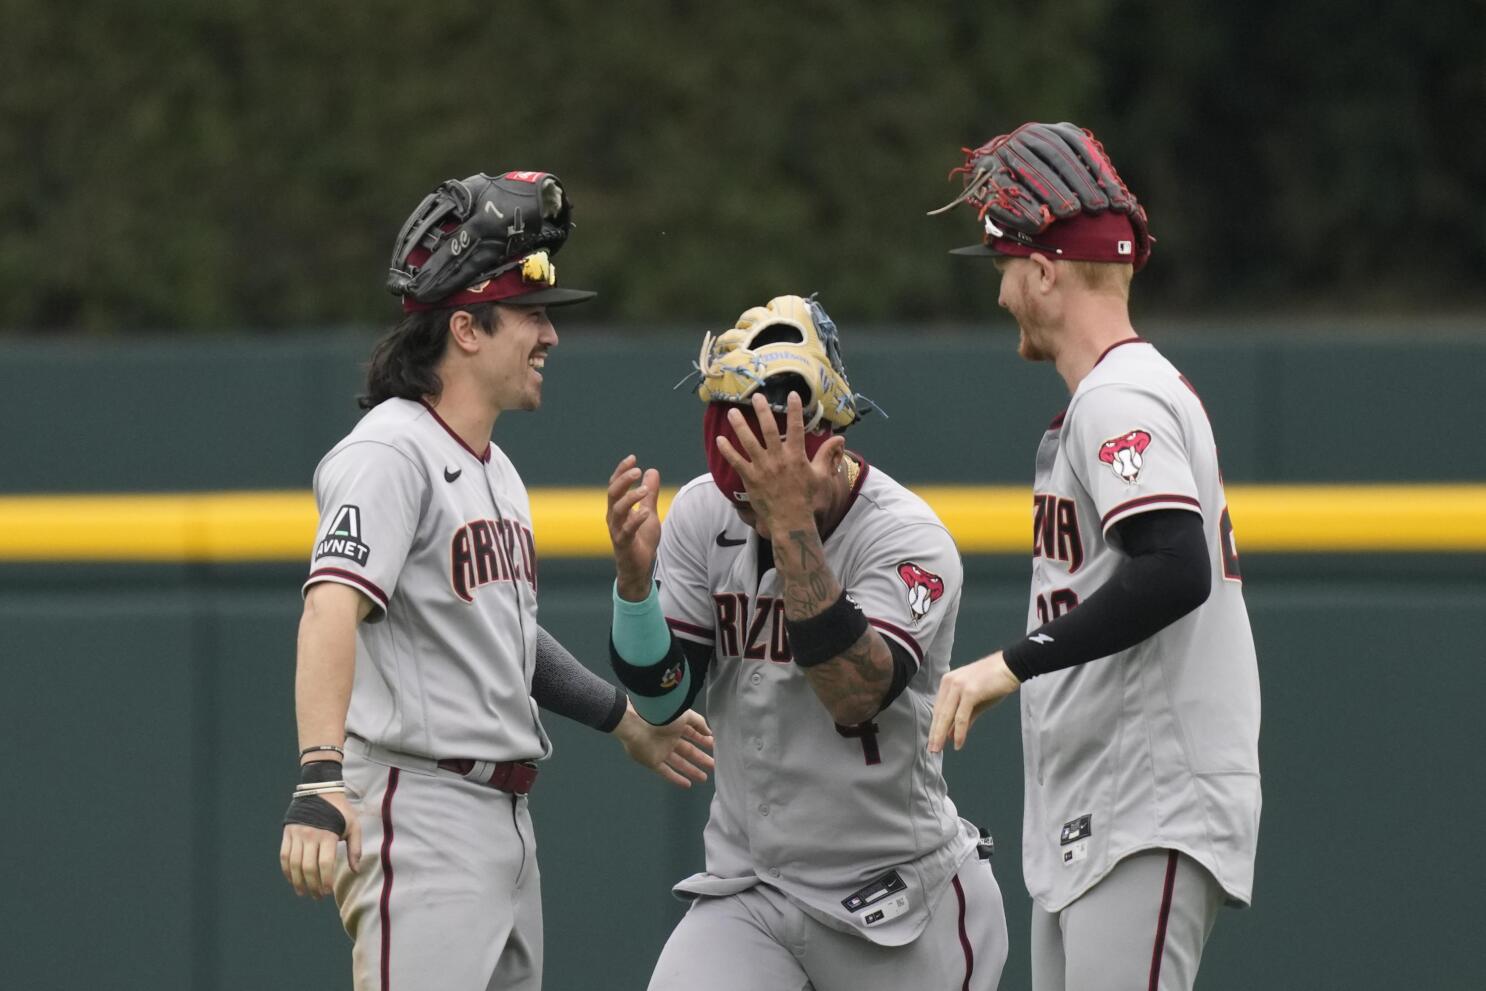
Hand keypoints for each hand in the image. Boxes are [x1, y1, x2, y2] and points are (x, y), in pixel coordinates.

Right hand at [279, 791, 360, 898]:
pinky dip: (286, 870)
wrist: (320, 790)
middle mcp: (311, 835)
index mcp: (328, 835)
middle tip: (317, 896)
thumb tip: (355, 870)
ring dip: (298, 881)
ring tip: (304, 892)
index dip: (325, 880)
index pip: (325, 863)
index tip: (327, 892)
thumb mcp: (353, 826)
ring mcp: (297, 834)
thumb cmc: (340, 811)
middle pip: (308, 867)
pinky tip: (292, 879)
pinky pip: (284, 856)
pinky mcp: (288, 833)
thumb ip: (355, 849)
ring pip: (294, 864)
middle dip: (312, 885)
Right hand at [607, 455, 660, 599]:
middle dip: (622, 480)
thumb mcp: (649, 513)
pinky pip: (627, 530)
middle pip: (612, 494)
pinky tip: (646, 513)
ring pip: (617, 510)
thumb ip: (649, 495)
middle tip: (636, 471)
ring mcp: (617, 531)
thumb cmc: (641, 541)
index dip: (621, 471)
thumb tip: (652, 471)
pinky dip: (636, 520)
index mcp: (618, 509)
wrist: (639, 569)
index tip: (632, 458)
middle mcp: (614, 518)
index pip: (615, 485)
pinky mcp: (624, 544)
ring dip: (630, 498)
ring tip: (644, 490)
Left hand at [614, 702, 714, 787]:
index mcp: (675, 727)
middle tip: (714, 765)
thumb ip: (698, 722)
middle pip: (688, 751)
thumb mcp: (685, 714)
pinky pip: (666, 772)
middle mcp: (669, 740)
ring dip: (692, 770)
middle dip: (701, 758)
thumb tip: (709, 732)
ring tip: (704, 778)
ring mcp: (661, 751)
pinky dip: (676, 778)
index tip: (714, 747)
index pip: (692, 735)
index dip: (703, 741)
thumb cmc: (663, 716)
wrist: (637, 723)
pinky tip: (688, 784)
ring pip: (679, 763)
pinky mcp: (653, 762)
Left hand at [713, 393, 844, 531]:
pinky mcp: (750, 479)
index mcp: (796, 456)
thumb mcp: (821, 476)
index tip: (792, 394)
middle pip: (769, 429)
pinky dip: (727, 450)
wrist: (791, 521)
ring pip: (748, 442)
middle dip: (762, 411)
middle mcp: (778, 459)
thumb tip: (840, 439)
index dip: (795, 410)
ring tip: (732, 412)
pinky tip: (719, 439)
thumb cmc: (807, 498)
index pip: (796, 427)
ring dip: (739, 426)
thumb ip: (827, 454)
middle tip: (757, 396)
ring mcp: (762, 468)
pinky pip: (736, 462)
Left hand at [927, 651, 1021, 752]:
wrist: (1010, 667)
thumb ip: (964, 718)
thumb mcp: (976, 702)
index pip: (938, 708)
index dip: (935, 726)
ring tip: (939, 750)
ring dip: (941, 735)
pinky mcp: (970, 692)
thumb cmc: (994, 682)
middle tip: (933, 750)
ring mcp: (959, 686)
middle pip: (939, 713)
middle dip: (935, 733)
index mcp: (948, 682)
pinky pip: (961, 717)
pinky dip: (959, 732)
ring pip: (947, 715)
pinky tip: (958, 743)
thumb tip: (951, 735)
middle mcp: (950, 682)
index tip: (933, 740)